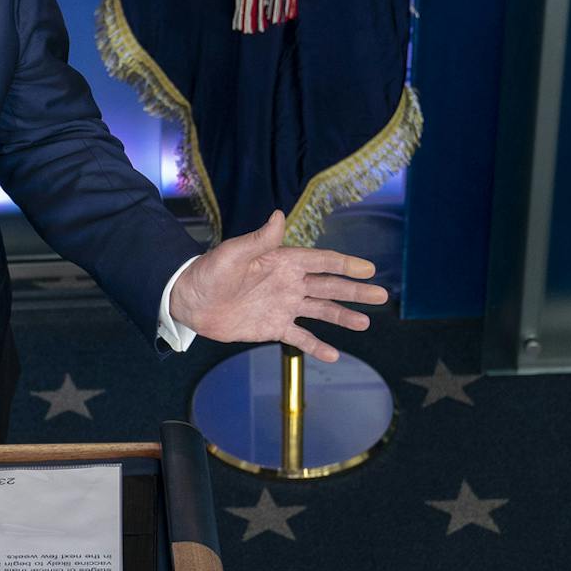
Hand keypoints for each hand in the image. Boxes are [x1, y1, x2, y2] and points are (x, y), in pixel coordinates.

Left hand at [170, 210, 388, 361]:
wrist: (189, 301)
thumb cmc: (209, 271)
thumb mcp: (233, 254)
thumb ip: (259, 239)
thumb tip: (278, 215)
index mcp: (283, 261)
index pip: (322, 261)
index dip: (346, 264)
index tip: (370, 268)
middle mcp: (289, 283)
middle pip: (329, 287)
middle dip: (355, 291)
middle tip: (381, 296)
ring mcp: (283, 306)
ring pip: (321, 312)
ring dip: (343, 317)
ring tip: (365, 324)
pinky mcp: (273, 327)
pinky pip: (301, 337)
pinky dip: (317, 346)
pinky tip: (335, 355)